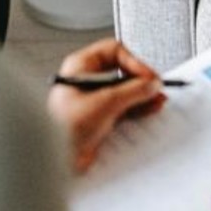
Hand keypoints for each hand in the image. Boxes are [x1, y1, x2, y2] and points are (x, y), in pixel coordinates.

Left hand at [47, 39, 165, 171]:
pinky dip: (137, 109)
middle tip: (155, 88)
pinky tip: (149, 109)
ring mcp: (93, 101)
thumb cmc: (63, 127)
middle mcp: (87, 81)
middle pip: (121, 72)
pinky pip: (123, 109)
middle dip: (141, 80)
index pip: (114, 52)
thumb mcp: (105, 102)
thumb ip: (133, 90)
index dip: (134, 62)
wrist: (54, 159)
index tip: (148, 76)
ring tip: (157, 99)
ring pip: (124, 91)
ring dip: (142, 95)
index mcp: (80, 67)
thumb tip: (151, 84)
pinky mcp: (99, 119)